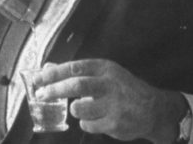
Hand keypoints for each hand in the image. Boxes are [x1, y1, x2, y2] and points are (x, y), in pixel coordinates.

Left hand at [33, 59, 186, 142]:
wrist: (153, 109)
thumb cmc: (123, 89)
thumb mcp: (104, 74)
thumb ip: (77, 72)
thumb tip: (48, 68)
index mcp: (106, 68)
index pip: (75, 67)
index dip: (55, 73)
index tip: (39, 78)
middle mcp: (110, 84)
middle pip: (77, 85)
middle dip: (56, 90)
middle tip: (42, 94)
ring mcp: (113, 105)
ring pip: (79, 109)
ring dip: (77, 109)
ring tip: (86, 107)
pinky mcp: (114, 124)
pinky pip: (88, 125)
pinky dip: (88, 122)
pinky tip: (100, 118)